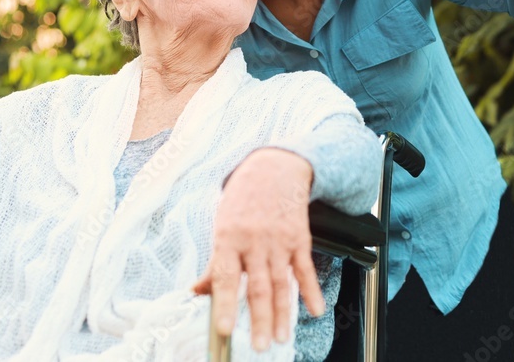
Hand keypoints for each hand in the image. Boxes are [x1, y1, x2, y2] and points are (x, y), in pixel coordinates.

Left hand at [192, 148, 322, 351]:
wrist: (274, 168)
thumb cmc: (243, 198)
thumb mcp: (222, 224)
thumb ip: (215, 262)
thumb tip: (198, 292)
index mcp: (228, 238)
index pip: (225, 276)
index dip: (224, 304)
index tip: (225, 329)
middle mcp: (254, 240)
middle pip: (258, 286)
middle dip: (259, 319)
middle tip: (261, 345)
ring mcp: (279, 240)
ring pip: (282, 283)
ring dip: (283, 313)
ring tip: (281, 337)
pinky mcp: (299, 237)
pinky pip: (305, 268)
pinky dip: (311, 290)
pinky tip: (315, 309)